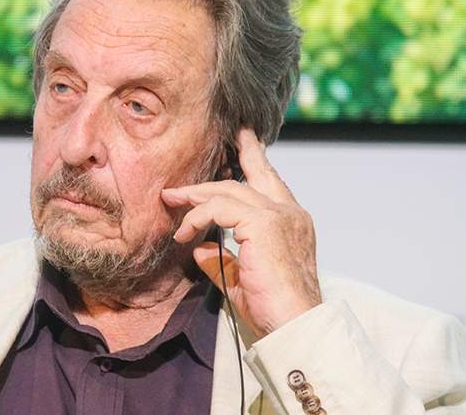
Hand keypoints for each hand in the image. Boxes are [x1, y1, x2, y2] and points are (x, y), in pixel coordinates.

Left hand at [161, 127, 320, 337]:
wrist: (294, 325)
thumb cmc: (274, 309)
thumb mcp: (242, 280)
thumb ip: (224, 261)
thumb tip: (200, 250)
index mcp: (292, 222)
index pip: (270, 182)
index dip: (255, 159)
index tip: (244, 139)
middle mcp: (290, 213)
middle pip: (247, 178)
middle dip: (213, 175)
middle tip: (185, 178)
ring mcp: (279, 215)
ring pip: (229, 190)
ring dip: (196, 196)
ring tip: (172, 202)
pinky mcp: (263, 223)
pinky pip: (220, 208)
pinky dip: (197, 217)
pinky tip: (183, 233)